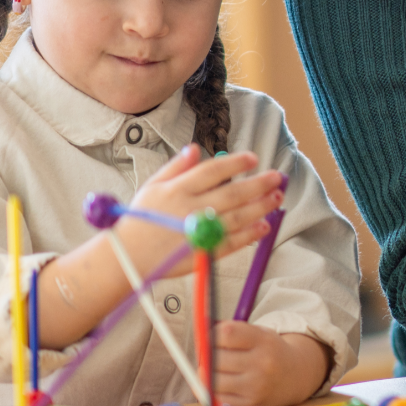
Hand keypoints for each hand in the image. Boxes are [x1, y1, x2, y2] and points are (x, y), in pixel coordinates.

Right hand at [127, 145, 281, 259]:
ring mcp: (196, 233)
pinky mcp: (201, 253)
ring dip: (260, 207)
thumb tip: (195, 148)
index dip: (235, 163)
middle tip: (278, 177)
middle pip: (231, 194)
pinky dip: (249, 234)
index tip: (254, 158)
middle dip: (258, 184)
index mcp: (176, 190)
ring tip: (276, 198)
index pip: (212, 171)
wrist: (127, 257)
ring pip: (236, 217)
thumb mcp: (152, 186)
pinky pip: (230, 243)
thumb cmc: (140, 219)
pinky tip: (264, 225)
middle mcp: (188, 209)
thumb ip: (175, 167)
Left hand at [213, 322, 329, 405]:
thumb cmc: (269, 351)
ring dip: (206, 374)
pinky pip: (217, 398)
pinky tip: (221, 383)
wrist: (296, 375)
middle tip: (210, 354)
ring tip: (215, 369)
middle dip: (206, 355)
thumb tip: (199, 332)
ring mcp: (256, 388)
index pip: (225, 333)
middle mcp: (262, 365)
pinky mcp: (249, 405)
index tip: (212, 337)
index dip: (212, 334)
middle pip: (215, 358)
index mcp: (264, 341)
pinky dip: (212, 390)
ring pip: (212, 379)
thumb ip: (231, 331)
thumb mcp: (258, 333)